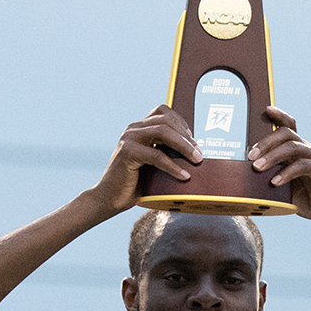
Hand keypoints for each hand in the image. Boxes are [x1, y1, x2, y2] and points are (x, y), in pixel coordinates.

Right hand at [86, 106, 201, 214]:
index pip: (163, 112)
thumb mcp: (155, 165)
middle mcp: (133, 129)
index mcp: (140, 128)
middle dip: (187, 137)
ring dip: (183, 146)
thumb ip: (168, 153)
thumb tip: (196, 154)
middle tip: (199, 154)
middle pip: (166, 121)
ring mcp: (129, 139)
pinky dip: (173, 166)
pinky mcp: (127, 152)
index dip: (182, 122)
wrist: (111, 198)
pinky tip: (184, 176)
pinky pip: (156, 155)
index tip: (194, 140)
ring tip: (196, 160)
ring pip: (162, 132)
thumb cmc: (136, 184)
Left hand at [247, 107, 310, 221]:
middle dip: (266, 142)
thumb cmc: (305, 197)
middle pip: (286, 134)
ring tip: (258, 167)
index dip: (279, 115)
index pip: (288, 126)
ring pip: (292, 147)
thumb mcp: (283, 186)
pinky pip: (302, 165)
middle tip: (250, 156)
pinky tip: (275, 181)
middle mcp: (307, 149)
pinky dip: (287, 172)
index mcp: (297, 149)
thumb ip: (270, 177)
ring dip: (272, 156)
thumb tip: (247, 177)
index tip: (266, 109)